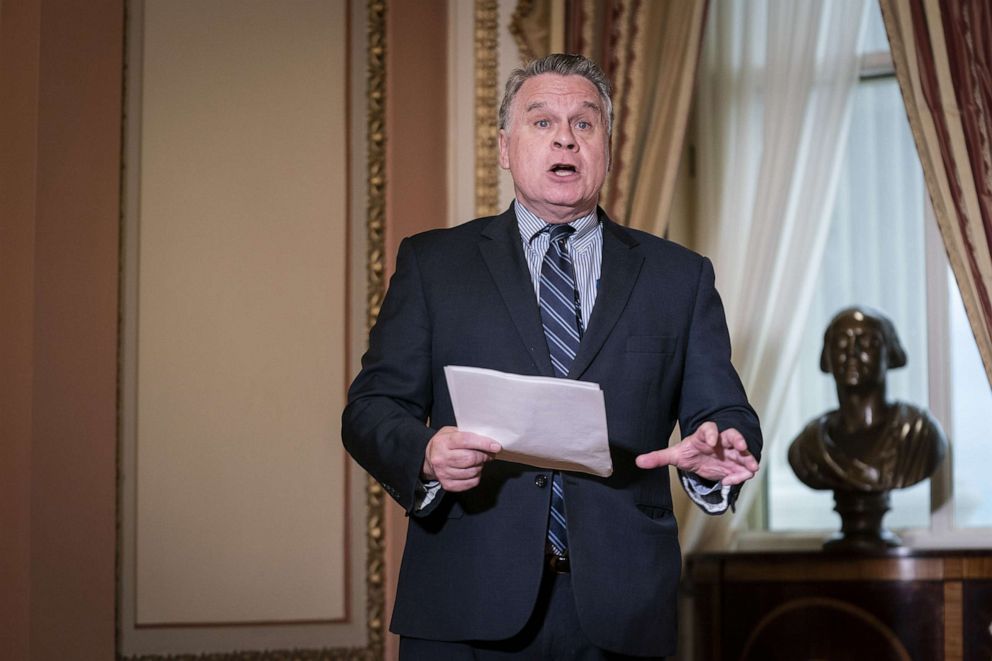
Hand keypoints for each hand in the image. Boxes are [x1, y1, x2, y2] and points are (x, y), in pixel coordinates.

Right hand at [422, 426, 500, 491]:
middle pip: (471, 458)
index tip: (496, 446)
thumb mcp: (451, 432)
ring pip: (472, 471)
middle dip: (484, 456)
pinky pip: (470, 483)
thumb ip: (467, 434)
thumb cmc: (444, 443)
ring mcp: (443, 473)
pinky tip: (473, 470)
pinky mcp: (447, 485)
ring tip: (478, 461)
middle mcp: (441, 458)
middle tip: (488, 454)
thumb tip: (489, 441)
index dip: (483, 443)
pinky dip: (476, 476)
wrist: (428, 459)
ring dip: (480, 466)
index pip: (466, 441)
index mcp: (443, 442)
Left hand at [634, 422, 757, 485]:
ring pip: (743, 451)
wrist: (703, 461)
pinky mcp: (737, 464)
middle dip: (738, 439)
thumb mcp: (675, 455)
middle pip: (732, 434)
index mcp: (704, 435)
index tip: (711, 441)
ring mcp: (731, 452)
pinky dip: (743, 473)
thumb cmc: (690, 453)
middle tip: (742, 446)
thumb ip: (658, 457)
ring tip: (752, 467)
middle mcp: (720, 441)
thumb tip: (637, 461)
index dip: (711, 432)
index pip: (709, 428)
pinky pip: (744, 467)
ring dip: (748, 458)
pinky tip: (737, 480)